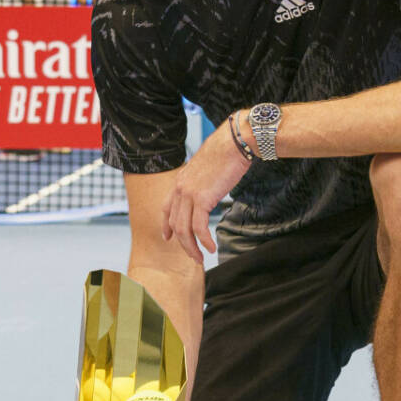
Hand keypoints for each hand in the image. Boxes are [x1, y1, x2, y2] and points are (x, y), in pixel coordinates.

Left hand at [162, 119, 251, 261]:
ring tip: (202, 259)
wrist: (234, 142)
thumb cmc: (227, 153)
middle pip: (175, 223)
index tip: (168, 238)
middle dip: (183, 243)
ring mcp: (189, 194)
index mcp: (180, 181)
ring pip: (184, 229)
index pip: (166, 208)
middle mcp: (180, 188)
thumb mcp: (207, 169)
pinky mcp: (202, 198)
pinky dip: (204, 241)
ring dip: (192, 248)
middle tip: (194, 257)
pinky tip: (211, 248)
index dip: (166, 225)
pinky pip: (198, 227)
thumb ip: (203, 183)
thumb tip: (209, 192)